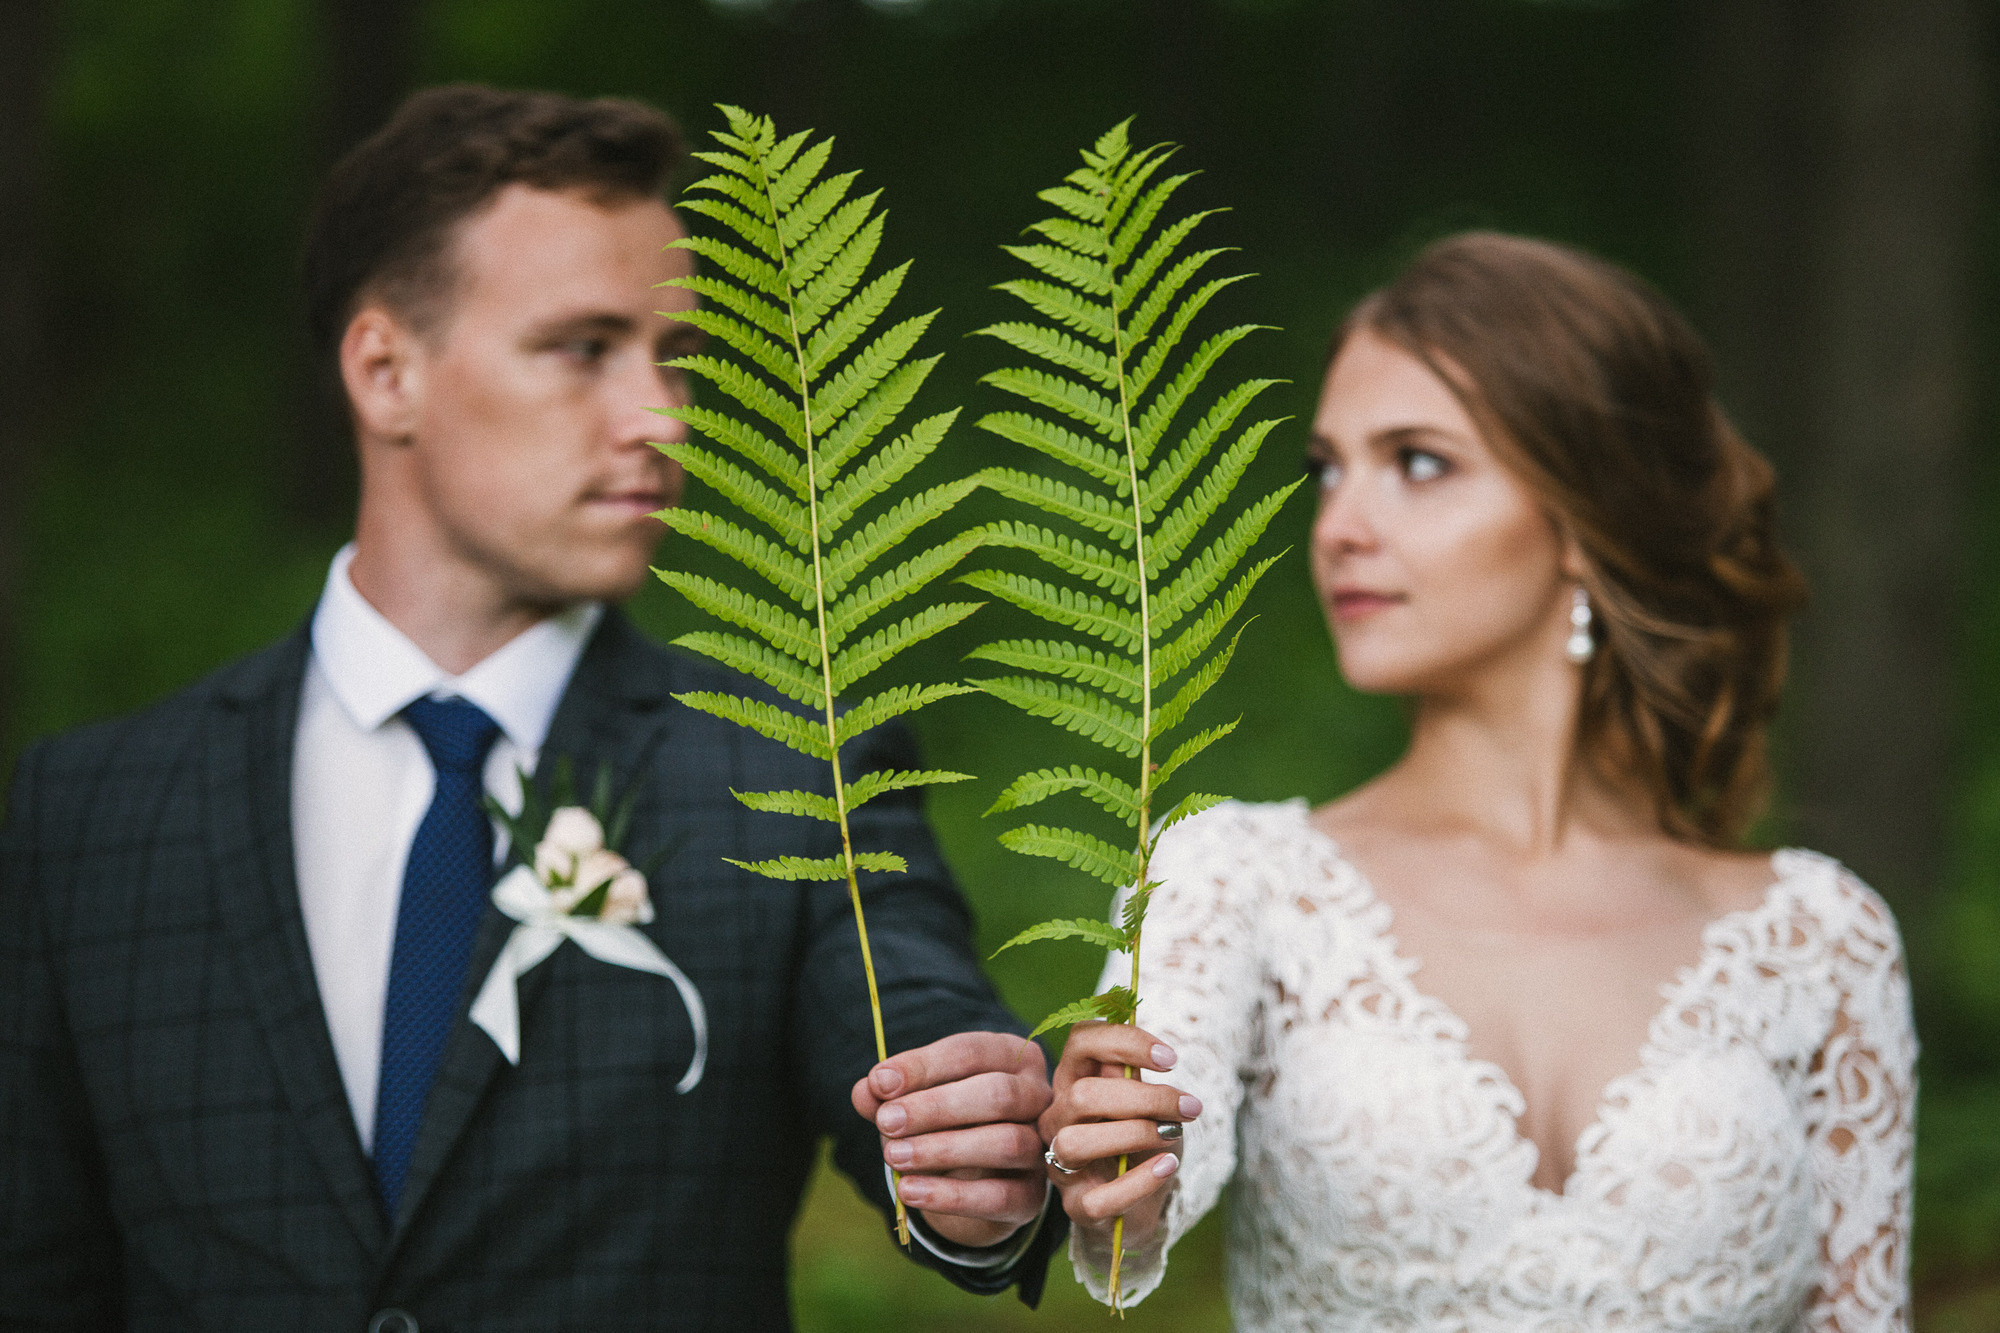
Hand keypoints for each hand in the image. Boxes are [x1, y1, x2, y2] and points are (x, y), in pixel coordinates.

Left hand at [850, 1031, 1052, 1247]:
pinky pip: (1000, 1196)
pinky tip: (909, 1191)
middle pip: (997, 1094)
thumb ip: (889, 1094)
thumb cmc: (944, 1122)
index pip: (972, 1052)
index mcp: (1011, 1057)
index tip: (880, 1083)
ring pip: (1006, 1142)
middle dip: (936, 1108)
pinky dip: (950, 1196)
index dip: (923, 1066)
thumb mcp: (914, 1099)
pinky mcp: (1033, 1196)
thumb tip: (867, 1091)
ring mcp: (1040, 1147)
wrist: (973, 1178)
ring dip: (942, 1150)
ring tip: (893, 1157)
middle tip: (886, 1122)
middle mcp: (1036, 1096)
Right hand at [1039, 1021, 1195, 1246]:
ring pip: (1076, 1143)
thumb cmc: (1142, 1143)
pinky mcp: (1077, 1207)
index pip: (1081, 1042)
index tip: (1171, 1059)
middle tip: (1188, 1107)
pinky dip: (1140, 1181)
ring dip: (1134, 1134)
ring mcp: (1061, 1165)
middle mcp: (1058, 1119)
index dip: (1125, 1042)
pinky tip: (1167, 1167)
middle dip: (1143, 1097)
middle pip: (1082, 1095)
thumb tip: (1157, 1055)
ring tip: (1172, 1135)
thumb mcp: (1146, 1103)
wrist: (1140, 1203)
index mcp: (1073, 1081)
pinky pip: (1099, 1198)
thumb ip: (1140, 1078)